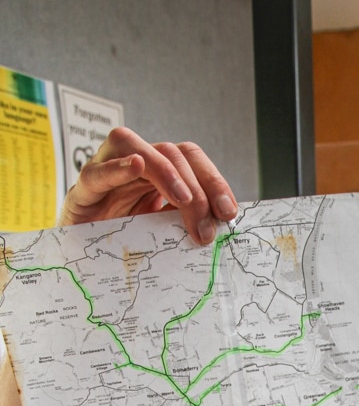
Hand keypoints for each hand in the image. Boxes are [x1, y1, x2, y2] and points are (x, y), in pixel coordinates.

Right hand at [58, 126, 237, 244]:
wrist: (83, 256)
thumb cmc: (126, 241)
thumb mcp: (163, 231)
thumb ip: (185, 221)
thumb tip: (221, 226)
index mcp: (160, 172)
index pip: (192, 160)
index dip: (214, 181)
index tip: (229, 213)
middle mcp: (135, 163)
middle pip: (172, 153)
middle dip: (197, 188)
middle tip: (205, 229)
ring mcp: (107, 171)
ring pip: (136, 148)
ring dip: (165, 172)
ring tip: (183, 199)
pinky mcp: (83, 190)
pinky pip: (97, 172)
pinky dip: (116, 168)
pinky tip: (136, 167)